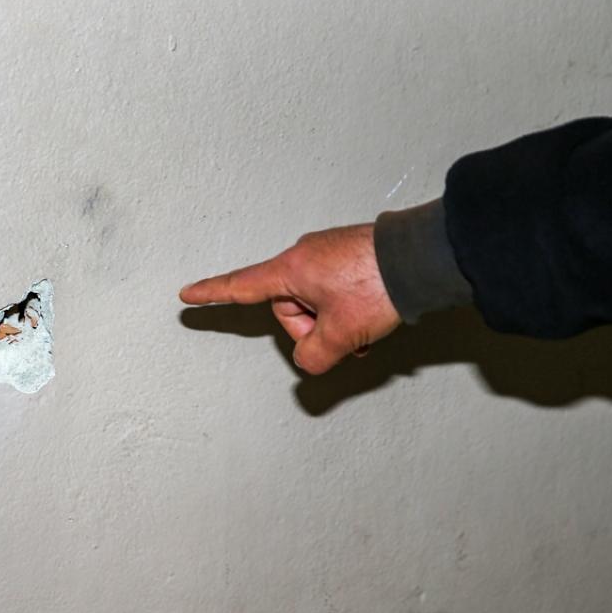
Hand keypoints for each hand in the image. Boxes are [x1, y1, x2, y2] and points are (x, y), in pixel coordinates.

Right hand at [179, 223, 400, 373]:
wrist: (423, 257)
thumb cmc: (379, 286)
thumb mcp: (341, 334)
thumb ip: (314, 355)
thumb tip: (308, 359)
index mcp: (291, 269)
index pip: (242, 286)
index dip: (213, 294)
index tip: (188, 295)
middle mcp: (304, 256)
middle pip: (289, 308)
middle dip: (314, 330)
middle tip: (346, 337)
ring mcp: (328, 254)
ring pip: (316, 303)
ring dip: (336, 323)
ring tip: (366, 325)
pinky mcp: (349, 256)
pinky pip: (335, 291)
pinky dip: (348, 310)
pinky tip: (373, 315)